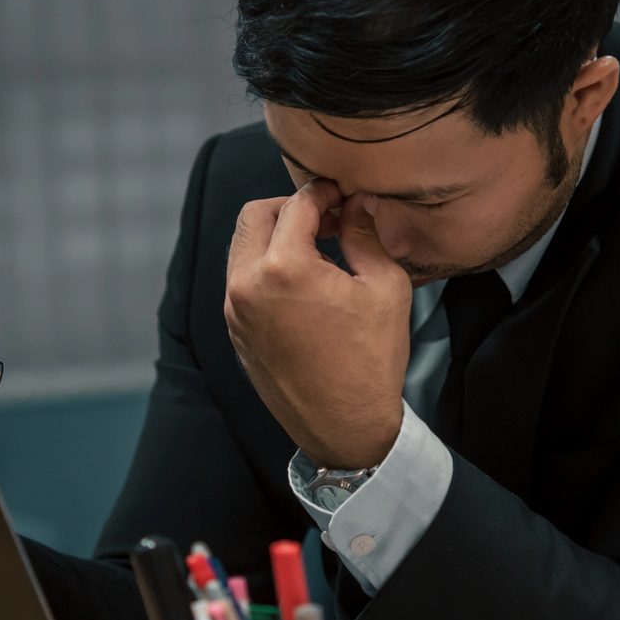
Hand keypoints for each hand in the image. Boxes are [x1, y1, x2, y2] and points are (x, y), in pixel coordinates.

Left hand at [224, 179, 410, 468]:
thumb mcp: (384, 287)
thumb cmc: (371, 360)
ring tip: (317, 250)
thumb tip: (356, 203)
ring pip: (242, 248)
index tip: (342, 195)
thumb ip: (365, 234)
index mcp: (284, 269)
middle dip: (289, 208)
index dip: (323, 193)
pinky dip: (265, 268)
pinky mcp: (236, 331)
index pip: (297, 205)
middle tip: (326, 218)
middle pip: (254, 216)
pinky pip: (242, 281)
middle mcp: (247, 285)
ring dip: (274, 237)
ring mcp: (235, 311)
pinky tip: (302, 283)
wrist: (345, 426)